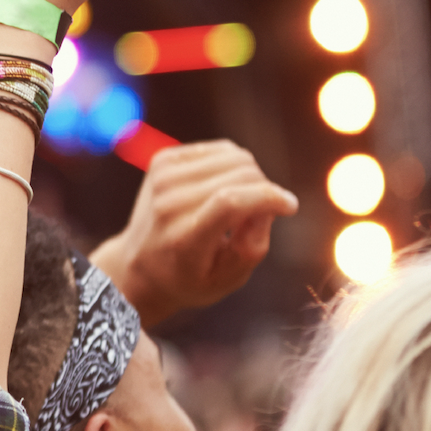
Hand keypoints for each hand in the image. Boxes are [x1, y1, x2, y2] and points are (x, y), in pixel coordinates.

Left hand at [89, 141, 298, 327]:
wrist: (140, 265)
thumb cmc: (190, 277)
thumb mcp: (227, 280)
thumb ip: (253, 247)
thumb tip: (268, 205)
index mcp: (183, 239)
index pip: (230, 202)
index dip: (269, 198)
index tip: (290, 207)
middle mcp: (169, 204)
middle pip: (240, 175)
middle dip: (264, 192)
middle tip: (258, 217)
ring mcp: (163, 177)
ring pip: (235, 156)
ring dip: (251, 178)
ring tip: (241, 204)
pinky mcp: (164, 160)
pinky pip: (221, 150)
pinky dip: (233, 165)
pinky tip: (225, 187)